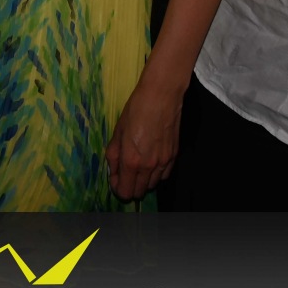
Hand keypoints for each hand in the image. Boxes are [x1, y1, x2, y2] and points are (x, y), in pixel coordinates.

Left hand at [105, 80, 183, 201]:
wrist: (162, 95)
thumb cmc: (136, 109)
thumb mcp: (117, 131)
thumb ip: (114, 155)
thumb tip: (113, 171)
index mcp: (131, 161)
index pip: (125, 192)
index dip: (117, 188)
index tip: (115, 178)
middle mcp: (149, 166)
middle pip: (139, 192)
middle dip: (130, 186)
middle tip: (125, 172)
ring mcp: (164, 162)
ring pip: (152, 185)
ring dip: (143, 180)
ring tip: (138, 164)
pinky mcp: (174, 155)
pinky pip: (164, 175)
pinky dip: (156, 173)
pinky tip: (151, 161)